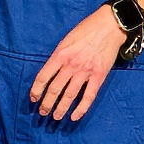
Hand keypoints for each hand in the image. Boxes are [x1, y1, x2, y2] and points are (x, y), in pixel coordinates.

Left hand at [29, 4, 127, 121]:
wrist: (110, 26)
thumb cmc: (87, 29)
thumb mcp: (67, 39)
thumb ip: (59, 56)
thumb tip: (50, 72)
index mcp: (60, 54)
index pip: (43, 76)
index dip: (36, 90)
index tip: (33, 98)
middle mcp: (71, 64)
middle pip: (54, 89)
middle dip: (46, 103)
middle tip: (42, 113)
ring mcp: (85, 71)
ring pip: (69, 95)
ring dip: (60, 108)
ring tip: (55, 117)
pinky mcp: (99, 76)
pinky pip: (88, 97)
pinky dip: (81, 109)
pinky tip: (74, 117)